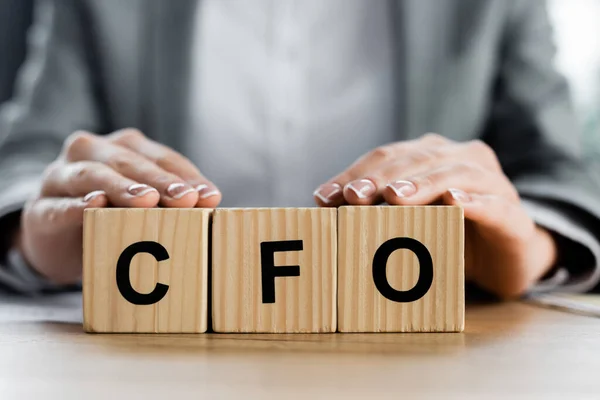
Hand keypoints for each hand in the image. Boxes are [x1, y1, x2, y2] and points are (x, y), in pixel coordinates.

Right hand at [16, 128, 220, 283]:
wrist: (56, 239)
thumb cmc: (110, 215)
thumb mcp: (142, 207)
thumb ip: (169, 202)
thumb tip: (209, 205)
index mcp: (124, 148)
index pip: (161, 158)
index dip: (187, 176)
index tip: (211, 197)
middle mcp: (91, 152)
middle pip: (130, 161)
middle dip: (160, 180)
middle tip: (186, 198)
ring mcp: (61, 177)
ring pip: (93, 174)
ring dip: (122, 186)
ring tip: (147, 201)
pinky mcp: (41, 209)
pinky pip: (59, 205)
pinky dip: (77, 205)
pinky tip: (95, 205)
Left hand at [313, 133, 556, 298]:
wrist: (507, 256)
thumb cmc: (451, 232)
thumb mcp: (410, 217)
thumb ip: (377, 206)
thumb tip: (327, 202)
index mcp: (433, 155)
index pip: (388, 157)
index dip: (356, 173)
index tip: (326, 197)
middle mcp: (463, 159)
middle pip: (418, 160)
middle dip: (382, 178)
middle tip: (354, 196)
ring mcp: (492, 184)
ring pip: (455, 174)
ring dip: (422, 184)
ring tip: (395, 197)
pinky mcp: (513, 215)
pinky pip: (493, 204)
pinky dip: (473, 201)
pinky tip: (453, 203)